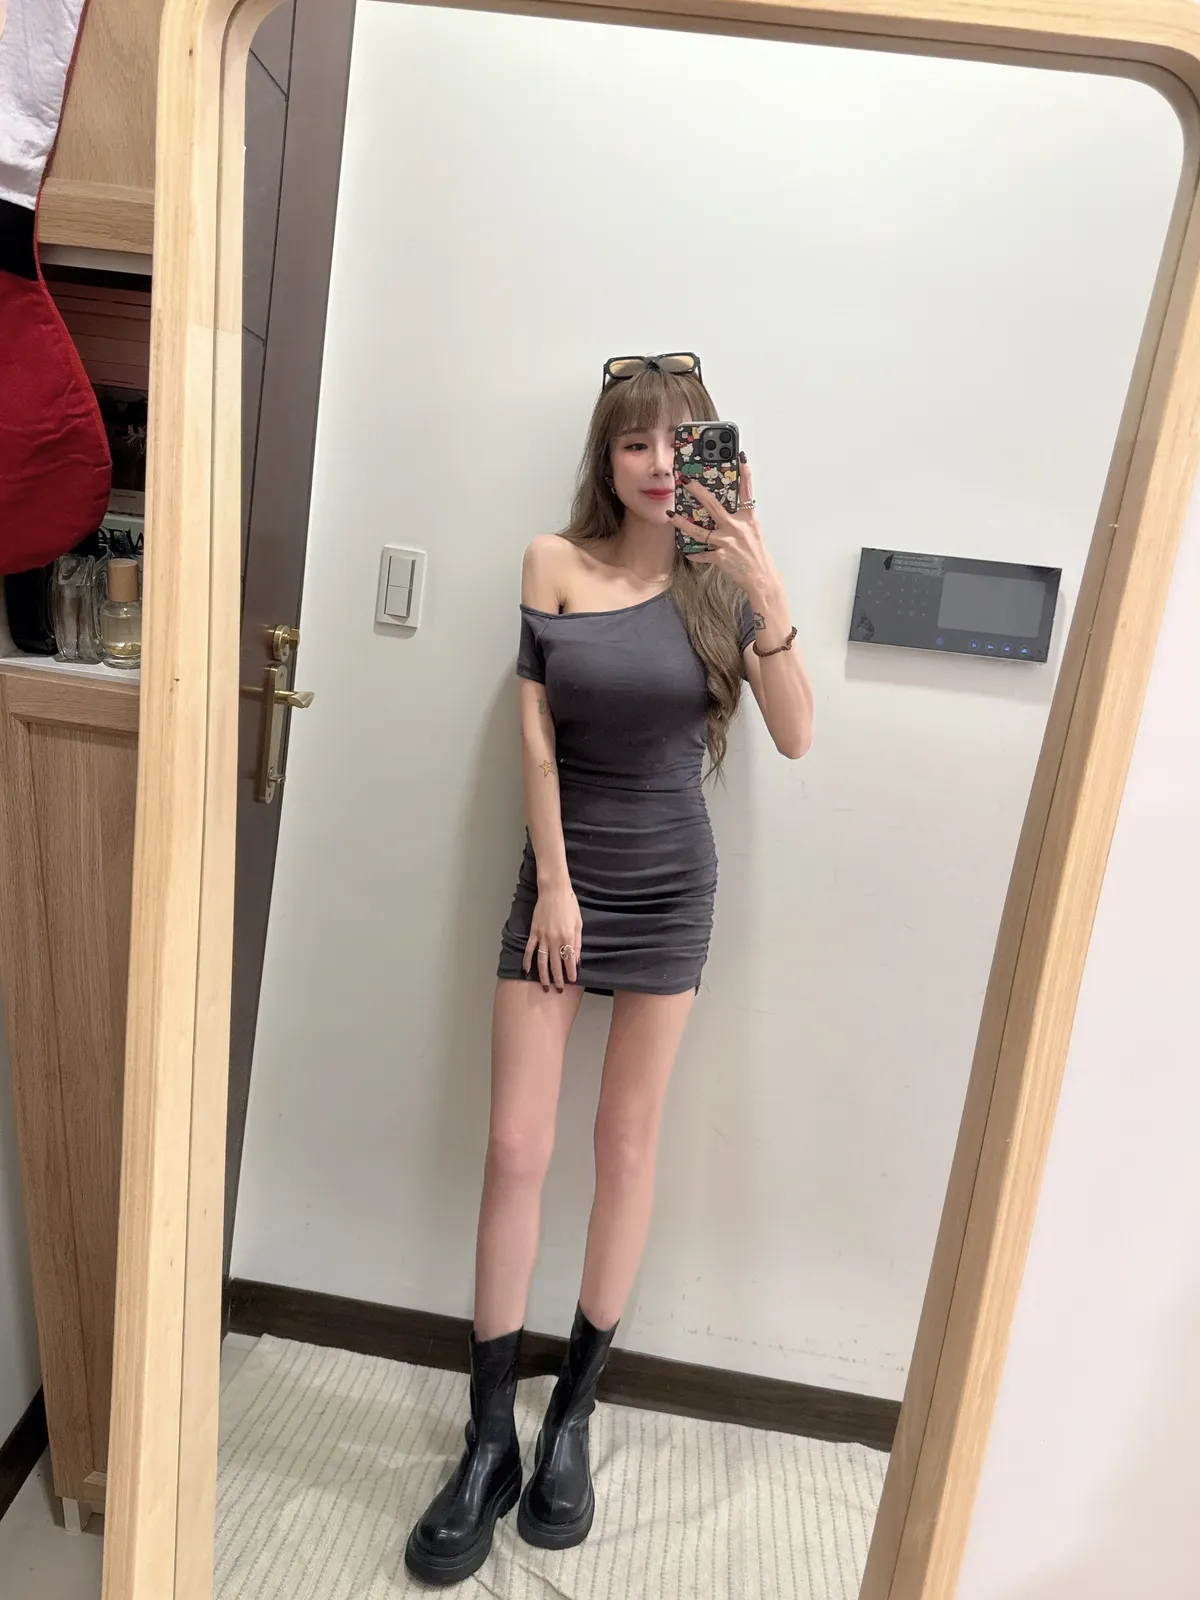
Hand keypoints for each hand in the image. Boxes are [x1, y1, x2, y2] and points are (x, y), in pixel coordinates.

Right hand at [523, 884, 582, 992]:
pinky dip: (527, 961)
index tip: (572, 981)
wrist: (554, 891)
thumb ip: (577, 943)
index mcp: (568, 937)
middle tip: (559, 990)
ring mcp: (542, 937)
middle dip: (558, 979)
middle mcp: (555, 939)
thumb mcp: (578, 924)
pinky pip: (530, 949)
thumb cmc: (570, 906)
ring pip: (542, 961)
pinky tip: (527, 971)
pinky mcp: (534, 932)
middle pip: (556, 964)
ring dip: (543, 975)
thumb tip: (577, 960)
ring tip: (545, 986)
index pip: (569, 960)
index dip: (570, 973)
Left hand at [667, 457, 778, 599]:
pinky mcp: (720, 557)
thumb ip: (741, 521)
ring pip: (700, 531)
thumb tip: (727, 513)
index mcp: (748, 519)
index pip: (747, 492)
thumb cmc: (758, 555)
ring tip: (671, 515)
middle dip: (698, 492)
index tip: (741, 457)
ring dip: (683, 523)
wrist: (761, 578)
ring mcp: (727, 542)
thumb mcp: (753, 532)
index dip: (745, 474)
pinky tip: (687, 552)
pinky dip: (695, 554)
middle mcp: (736, 527)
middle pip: (714, 506)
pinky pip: (703, 554)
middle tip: (686, 481)